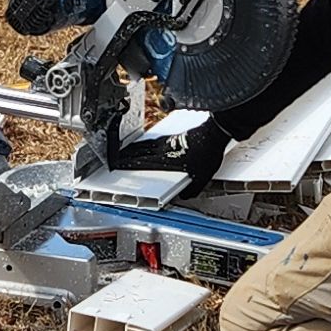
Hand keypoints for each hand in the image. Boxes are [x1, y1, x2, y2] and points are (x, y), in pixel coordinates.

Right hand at [105, 120, 230, 191]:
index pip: (143, 163)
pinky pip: (153, 141)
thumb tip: (184, 197)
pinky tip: (145, 143)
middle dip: (126, 156)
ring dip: (133, 149)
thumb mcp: (202, 178)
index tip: (118, 166)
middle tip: (115, 158)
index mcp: (167, 161)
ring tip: (124, 151)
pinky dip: (144, 143)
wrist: (215, 133)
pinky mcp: (173, 137)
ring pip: (145, 145)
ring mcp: (168, 142)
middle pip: (140, 153)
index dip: (129, 165)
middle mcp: (165, 150)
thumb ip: (191, 190)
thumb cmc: (209, 153)